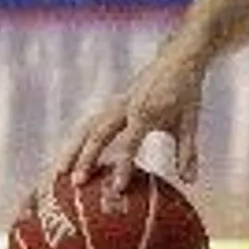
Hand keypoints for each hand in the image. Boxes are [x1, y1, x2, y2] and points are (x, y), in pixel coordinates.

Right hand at [35, 52, 206, 209]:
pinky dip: (76, 141)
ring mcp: (115, 103)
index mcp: (146, 111)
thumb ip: (187, 151)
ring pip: (87, 127)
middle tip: (76, 183)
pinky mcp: (110, 104)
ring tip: (58, 175)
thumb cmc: (185, 92)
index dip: (122, 166)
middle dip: (86, 158)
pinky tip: (68, 160)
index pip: (130, 142)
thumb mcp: (190, 121)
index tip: (116, 189)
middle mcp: (125, 106)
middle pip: (98, 133)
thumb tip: (189, 182)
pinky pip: (89, 123)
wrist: (178, 59)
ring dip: (72, 150)